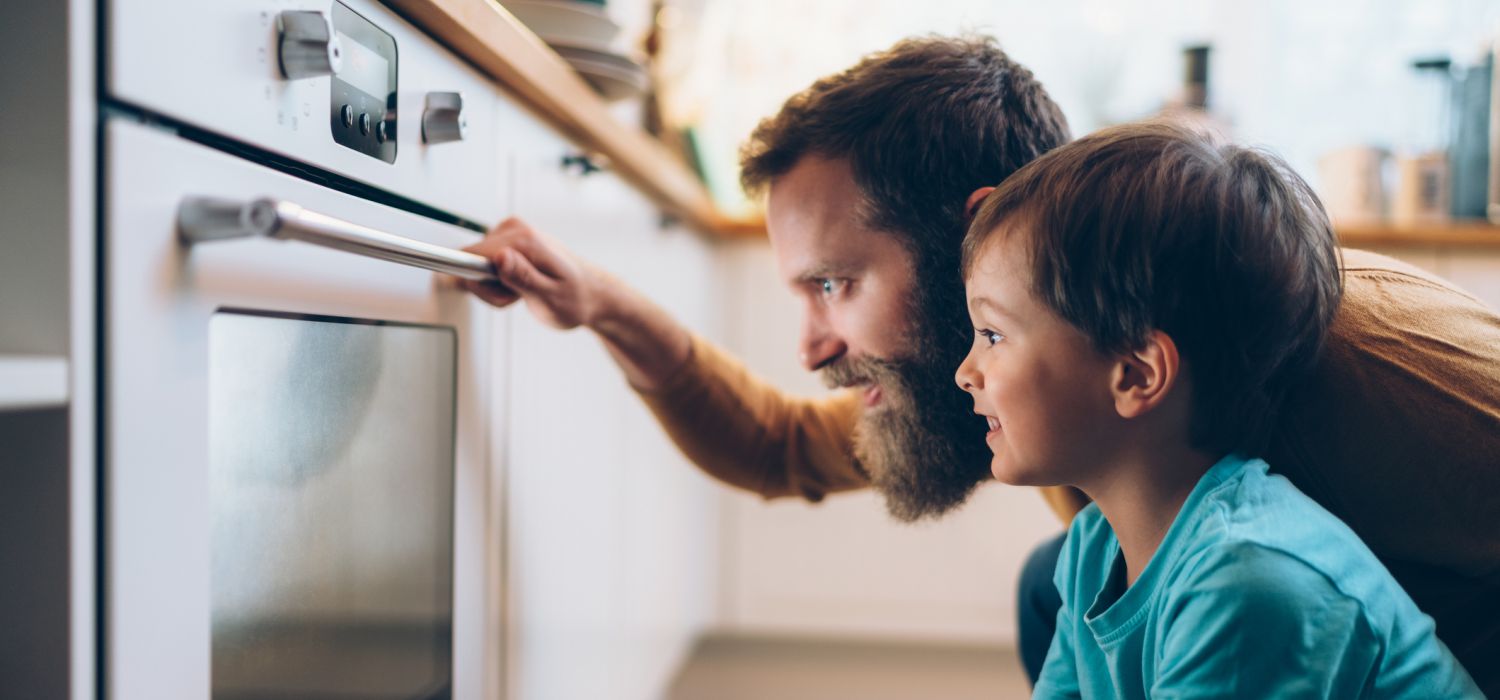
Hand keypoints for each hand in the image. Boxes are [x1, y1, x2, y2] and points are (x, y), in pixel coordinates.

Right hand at [457, 217, 602, 329]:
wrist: (592, 294)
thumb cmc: (577, 299)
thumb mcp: (550, 297)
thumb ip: (522, 277)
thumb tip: (499, 257)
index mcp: (525, 240)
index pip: (470, 255)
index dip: (477, 283)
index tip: (498, 293)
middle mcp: (516, 229)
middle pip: (471, 261)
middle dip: (489, 288)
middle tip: (517, 297)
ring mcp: (512, 233)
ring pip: (477, 264)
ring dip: (495, 287)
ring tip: (523, 293)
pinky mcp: (510, 240)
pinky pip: (486, 263)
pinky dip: (500, 281)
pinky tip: (521, 286)